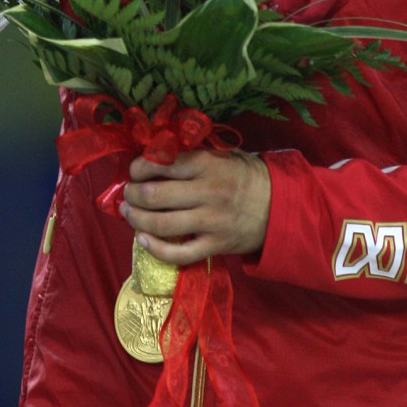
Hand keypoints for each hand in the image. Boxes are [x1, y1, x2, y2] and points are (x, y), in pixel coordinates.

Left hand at [120, 148, 270, 265]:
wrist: (279, 206)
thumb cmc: (246, 175)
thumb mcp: (223, 154)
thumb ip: (193, 154)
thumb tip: (154, 154)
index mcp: (208, 164)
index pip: (162, 163)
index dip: (139, 167)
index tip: (133, 170)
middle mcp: (207, 192)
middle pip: (155, 195)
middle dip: (132, 194)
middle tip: (127, 193)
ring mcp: (210, 222)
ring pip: (162, 224)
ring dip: (136, 219)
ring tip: (128, 213)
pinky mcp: (214, 246)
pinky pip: (179, 253)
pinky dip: (155, 248)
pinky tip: (143, 240)